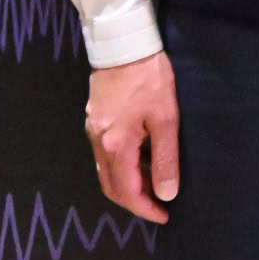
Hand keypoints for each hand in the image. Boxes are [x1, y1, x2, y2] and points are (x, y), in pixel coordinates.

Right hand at [85, 52, 181, 222]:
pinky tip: (141, 158)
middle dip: (134, 201)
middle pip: (110, 186)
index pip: (126, 192)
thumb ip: (165, 159)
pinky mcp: (94, 118)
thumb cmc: (149, 79)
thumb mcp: (165, 119)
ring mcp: (92, 130)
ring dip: (127, 183)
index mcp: (115, 145)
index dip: (144, 208)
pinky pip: (105, 154)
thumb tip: (166, 193)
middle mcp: (97, 142)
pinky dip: (122, 165)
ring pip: (106, 171)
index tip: (164, 215)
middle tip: (158, 205)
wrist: (123, 44)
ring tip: (154, 184)